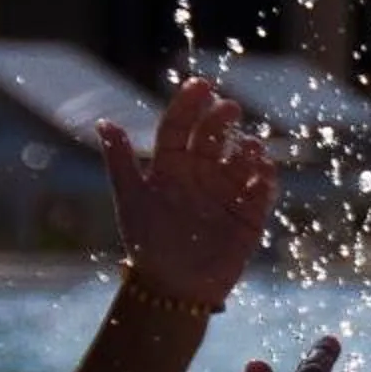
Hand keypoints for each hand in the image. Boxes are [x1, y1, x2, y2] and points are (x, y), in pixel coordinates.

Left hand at [102, 77, 278, 309]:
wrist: (174, 286)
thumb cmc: (148, 244)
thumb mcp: (131, 200)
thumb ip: (120, 162)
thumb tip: (103, 123)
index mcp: (171, 165)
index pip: (181, 126)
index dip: (190, 103)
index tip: (202, 85)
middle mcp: (200, 173)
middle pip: (214, 135)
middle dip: (222, 118)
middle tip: (230, 109)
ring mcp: (227, 192)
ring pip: (242, 159)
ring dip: (247, 147)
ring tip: (248, 147)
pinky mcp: (249, 215)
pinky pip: (262, 190)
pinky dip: (267, 178)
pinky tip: (264, 171)